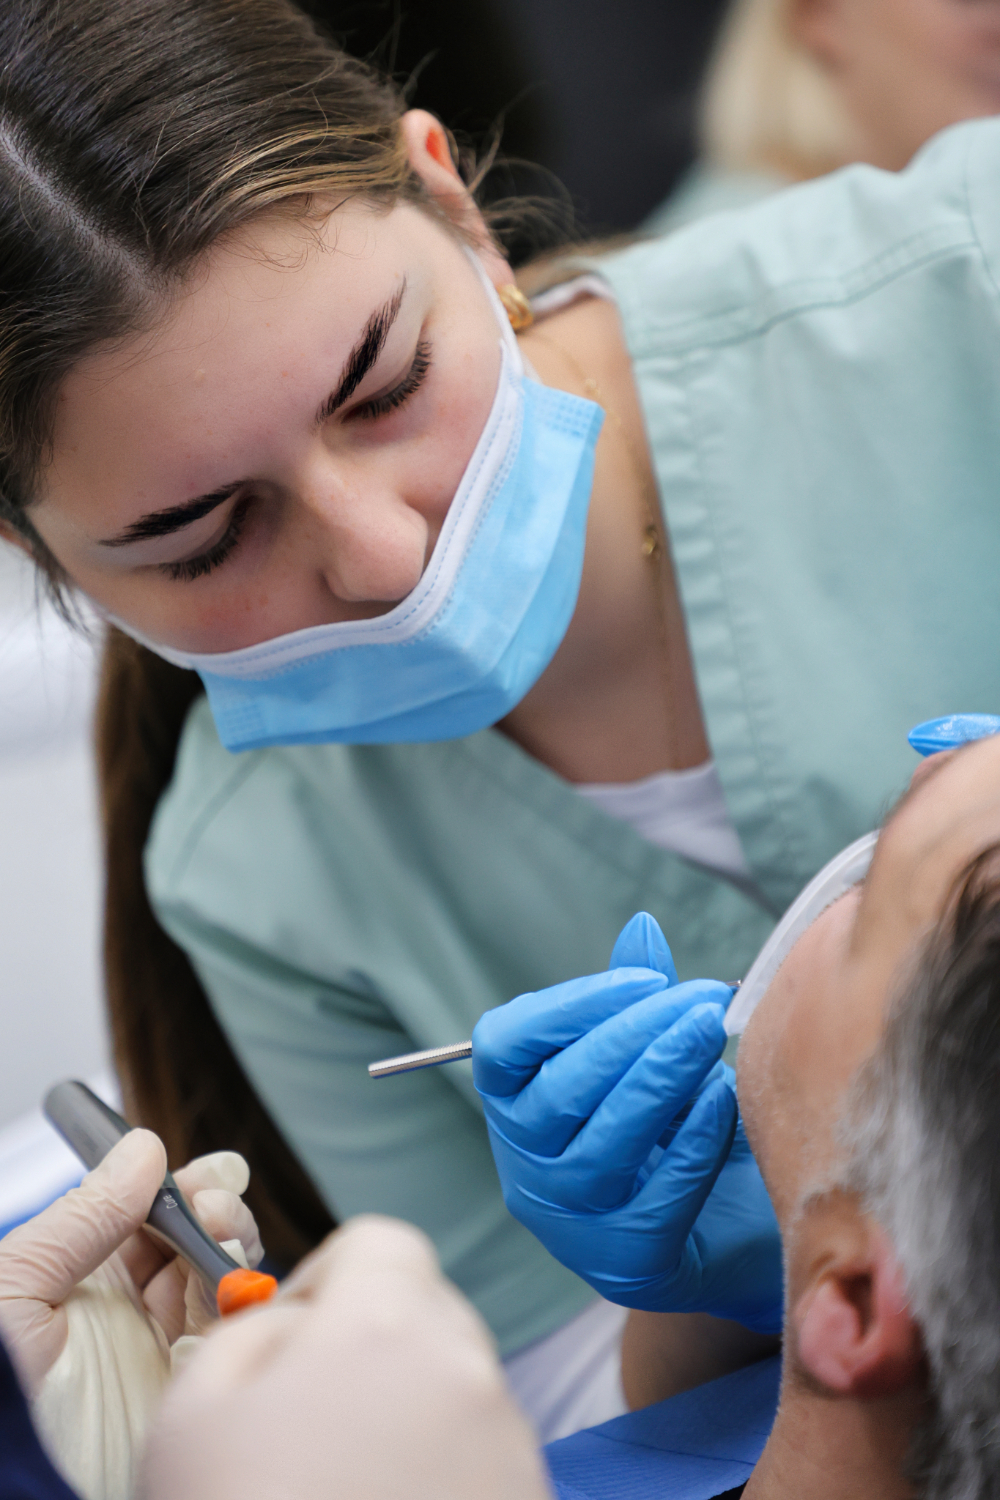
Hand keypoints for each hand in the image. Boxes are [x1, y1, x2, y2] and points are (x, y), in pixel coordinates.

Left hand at [0, 1129, 261, 1499]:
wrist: (1, 1484)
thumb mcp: (15, 1284)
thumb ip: (83, 1217)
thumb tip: (142, 1148)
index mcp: (80, 1276)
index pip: (147, 1217)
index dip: (186, 1188)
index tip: (216, 1171)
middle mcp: (124, 1311)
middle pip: (194, 1244)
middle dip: (217, 1213)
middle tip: (216, 1208)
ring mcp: (155, 1354)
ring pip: (217, 1285)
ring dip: (231, 1249)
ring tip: (224, 1240)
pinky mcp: (180, 1398)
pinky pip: (225, 1342)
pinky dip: (236, 1307)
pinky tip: (226, 1288)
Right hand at [140, 1216, 550, 1499]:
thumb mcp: (193, 1416)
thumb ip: (252, 1330)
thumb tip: (298, 1317)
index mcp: (389, 1325)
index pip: (381, 1242)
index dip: (325, 1277)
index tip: (289, 1342)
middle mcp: (469, 1372)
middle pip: (426, 1311)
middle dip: (369, 1346)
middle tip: (307, 1425)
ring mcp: (513, 1449)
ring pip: (456, 1388)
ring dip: (406, 1414)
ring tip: (345, 1489)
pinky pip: (483, 1458)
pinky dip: (440, 1475)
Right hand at [473, 913, 782, 1333]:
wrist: (720, 1229)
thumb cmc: (666, 1123)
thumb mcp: (640, 1055)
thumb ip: (634, 999)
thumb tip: (643, 929)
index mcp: (512, 1102)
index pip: (504, 1047)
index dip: (568, 1007)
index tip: (644, 980)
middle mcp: (525, 1165)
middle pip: (560, 1092)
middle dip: (634, 1035)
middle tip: (700, 1000)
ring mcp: (570, 1220)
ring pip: (604, 1144)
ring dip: (663, 1080)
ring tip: (711, 1034)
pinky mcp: (626, 1262)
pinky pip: (656, 1197)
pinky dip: (691, 1141)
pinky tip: (723, 1100)